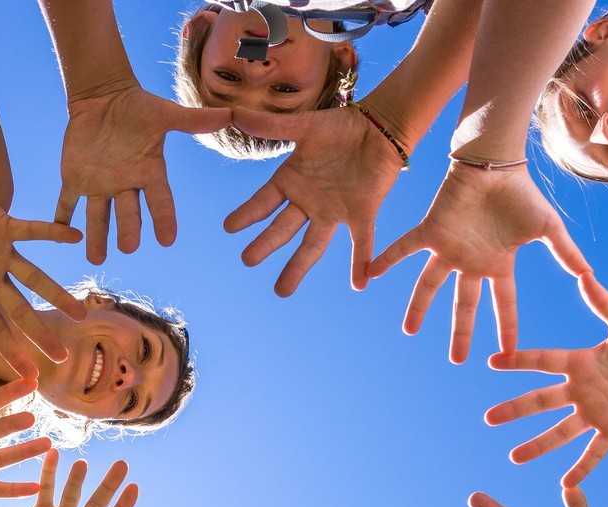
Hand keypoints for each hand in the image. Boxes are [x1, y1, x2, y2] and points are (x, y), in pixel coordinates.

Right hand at [0, 184, 83, 377]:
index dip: (12, 352)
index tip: (29, 377)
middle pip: (21, 312)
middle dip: (40, 335)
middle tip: (62, 359)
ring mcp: (4, 255)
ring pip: (35, 278)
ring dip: (57, 295)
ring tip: (81, 314)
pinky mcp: (5, 228)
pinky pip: (31, 231)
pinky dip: (51, 232)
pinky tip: (74, 238)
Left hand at [55, 86, 231, 260]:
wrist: (104, 97)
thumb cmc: (138, 106)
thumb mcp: (164, 114)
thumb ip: (193, 120)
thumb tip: (231, 115)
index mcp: (149, 174)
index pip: (159, 201)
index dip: (164, 219)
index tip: (167, 239)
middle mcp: (126, 186)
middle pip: (128, 213)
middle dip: (128, 230)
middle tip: (128, 247)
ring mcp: (99, 185)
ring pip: (98, 216)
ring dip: (96, 237)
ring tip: (96, 258)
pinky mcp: (74, 178)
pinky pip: (67, 201)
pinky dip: (62, 217)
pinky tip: (60, 234)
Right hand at [224, 105, 404, 294]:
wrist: (378, 127)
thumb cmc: (340, 126)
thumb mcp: (304, 126)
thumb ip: (272, 126)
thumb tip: (234, 113)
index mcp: (292, 182)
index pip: (263, 203)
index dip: (247, 214)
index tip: (229, 228)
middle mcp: (309, 202)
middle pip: (283, 229)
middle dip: (266, 245)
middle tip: (248, 260)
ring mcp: (334, 211)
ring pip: (313, 244)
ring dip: (298, 267)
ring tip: (282, 291)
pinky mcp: (362, 213)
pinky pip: (362, 241)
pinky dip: (361, 262)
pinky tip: (359, 284)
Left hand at [370, 163, 589, 363]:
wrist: (497, 161)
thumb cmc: (522, 192)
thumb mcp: (549, 229)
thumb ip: (565, 254)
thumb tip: (590, 277)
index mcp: (498, 264)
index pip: (503, 304)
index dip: (507, 329)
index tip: (510, 354)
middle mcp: (471, 261)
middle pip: (464, 305)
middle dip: (460, 332)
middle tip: (457, 360)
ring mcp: (449, 248)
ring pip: (430, 285)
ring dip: (419, 307)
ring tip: (409, 331)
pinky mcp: (431, 230)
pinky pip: (404, 248)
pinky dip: (386, 259)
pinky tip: (369, 274)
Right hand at [486, 273, 607, 485]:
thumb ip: (605, 303)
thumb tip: (585, 275)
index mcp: (580, 363)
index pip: (543, 361)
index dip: (518, 362)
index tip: (492, 362)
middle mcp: (580, 390)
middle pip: (542, 400)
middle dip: (515, 409)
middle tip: (489, 418)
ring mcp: (594, 413)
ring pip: (561, 431)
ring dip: (538, 445)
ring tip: (514, 458)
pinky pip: (594, 452)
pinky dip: (582, 469)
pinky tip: (565, 485)